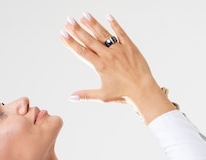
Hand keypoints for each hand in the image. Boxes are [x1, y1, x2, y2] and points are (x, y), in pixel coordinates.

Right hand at [60, 13, 174, 123]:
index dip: (71, 42)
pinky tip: (108, 16)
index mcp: (100, 66)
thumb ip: (86, 95)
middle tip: (68, 20)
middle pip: (89, 40)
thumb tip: (71, 98)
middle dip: (77, 30)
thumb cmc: (123, 95)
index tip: (62, 34)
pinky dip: (114, 24)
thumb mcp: (103, 96)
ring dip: (93, 24)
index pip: (82, 52)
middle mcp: (108, 56)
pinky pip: (121, 33)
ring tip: (84, 15)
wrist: (143, 90)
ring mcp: (119, 50)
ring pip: (103, 34)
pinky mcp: (130, 47)